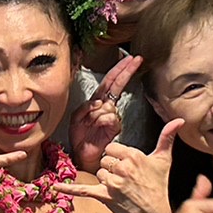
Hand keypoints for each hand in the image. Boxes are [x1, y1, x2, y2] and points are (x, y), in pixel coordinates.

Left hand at [57, 118, 181, 212]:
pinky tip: (56, 187)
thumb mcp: (163, 160)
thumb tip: (179, 120)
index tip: (128, 166)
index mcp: (133, 156)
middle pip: (104, 160)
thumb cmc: (157, 186)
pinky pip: (83, 189)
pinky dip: (69, 188)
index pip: (113, 148)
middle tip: (126, 179)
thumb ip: (168, 138)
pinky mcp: (104, 196)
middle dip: (112, 168)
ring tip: (121, 188)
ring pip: (98, 172)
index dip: (118, 156)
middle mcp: (122, 168)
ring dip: (106, 179)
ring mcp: (112, 183)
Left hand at [69, 54, 141, 171]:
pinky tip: (97, 128)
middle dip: (126, 71)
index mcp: (97, 102)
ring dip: (95, 114)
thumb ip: (85, 107)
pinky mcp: (115, 126)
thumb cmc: (80, 136)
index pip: (110, 81)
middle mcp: (107, 106)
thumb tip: (99, 102)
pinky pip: (109, 117)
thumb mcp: (76, 118)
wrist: (82, 153)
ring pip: (107, 105)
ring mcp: (112, 116)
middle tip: (135, 60)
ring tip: (89, 125)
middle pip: (117, 84)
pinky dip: (100, 121)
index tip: (130, 59)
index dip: (119, 69)